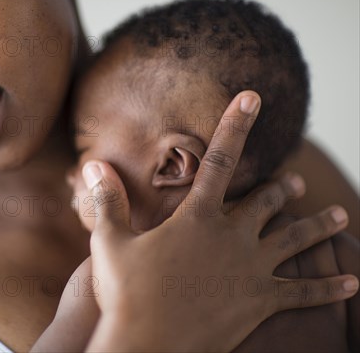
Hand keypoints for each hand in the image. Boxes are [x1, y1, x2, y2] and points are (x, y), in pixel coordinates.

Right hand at [76, 91, 358, 351]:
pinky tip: (352, 283)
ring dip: (317, 227)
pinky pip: (303, 293)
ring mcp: (251, 271)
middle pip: (267, 202)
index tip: (252, 98)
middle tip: (297, 182)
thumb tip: (92, 163)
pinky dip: (328, 287)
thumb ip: (107, 200)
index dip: (234, 125)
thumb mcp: (110, 243)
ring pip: (293, 240)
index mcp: (198, 218)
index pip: (220, 160)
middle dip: (283, 189)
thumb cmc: (125, 293)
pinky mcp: (260, 303)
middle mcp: (232, 238)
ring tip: (339, 217)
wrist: (147, 346)